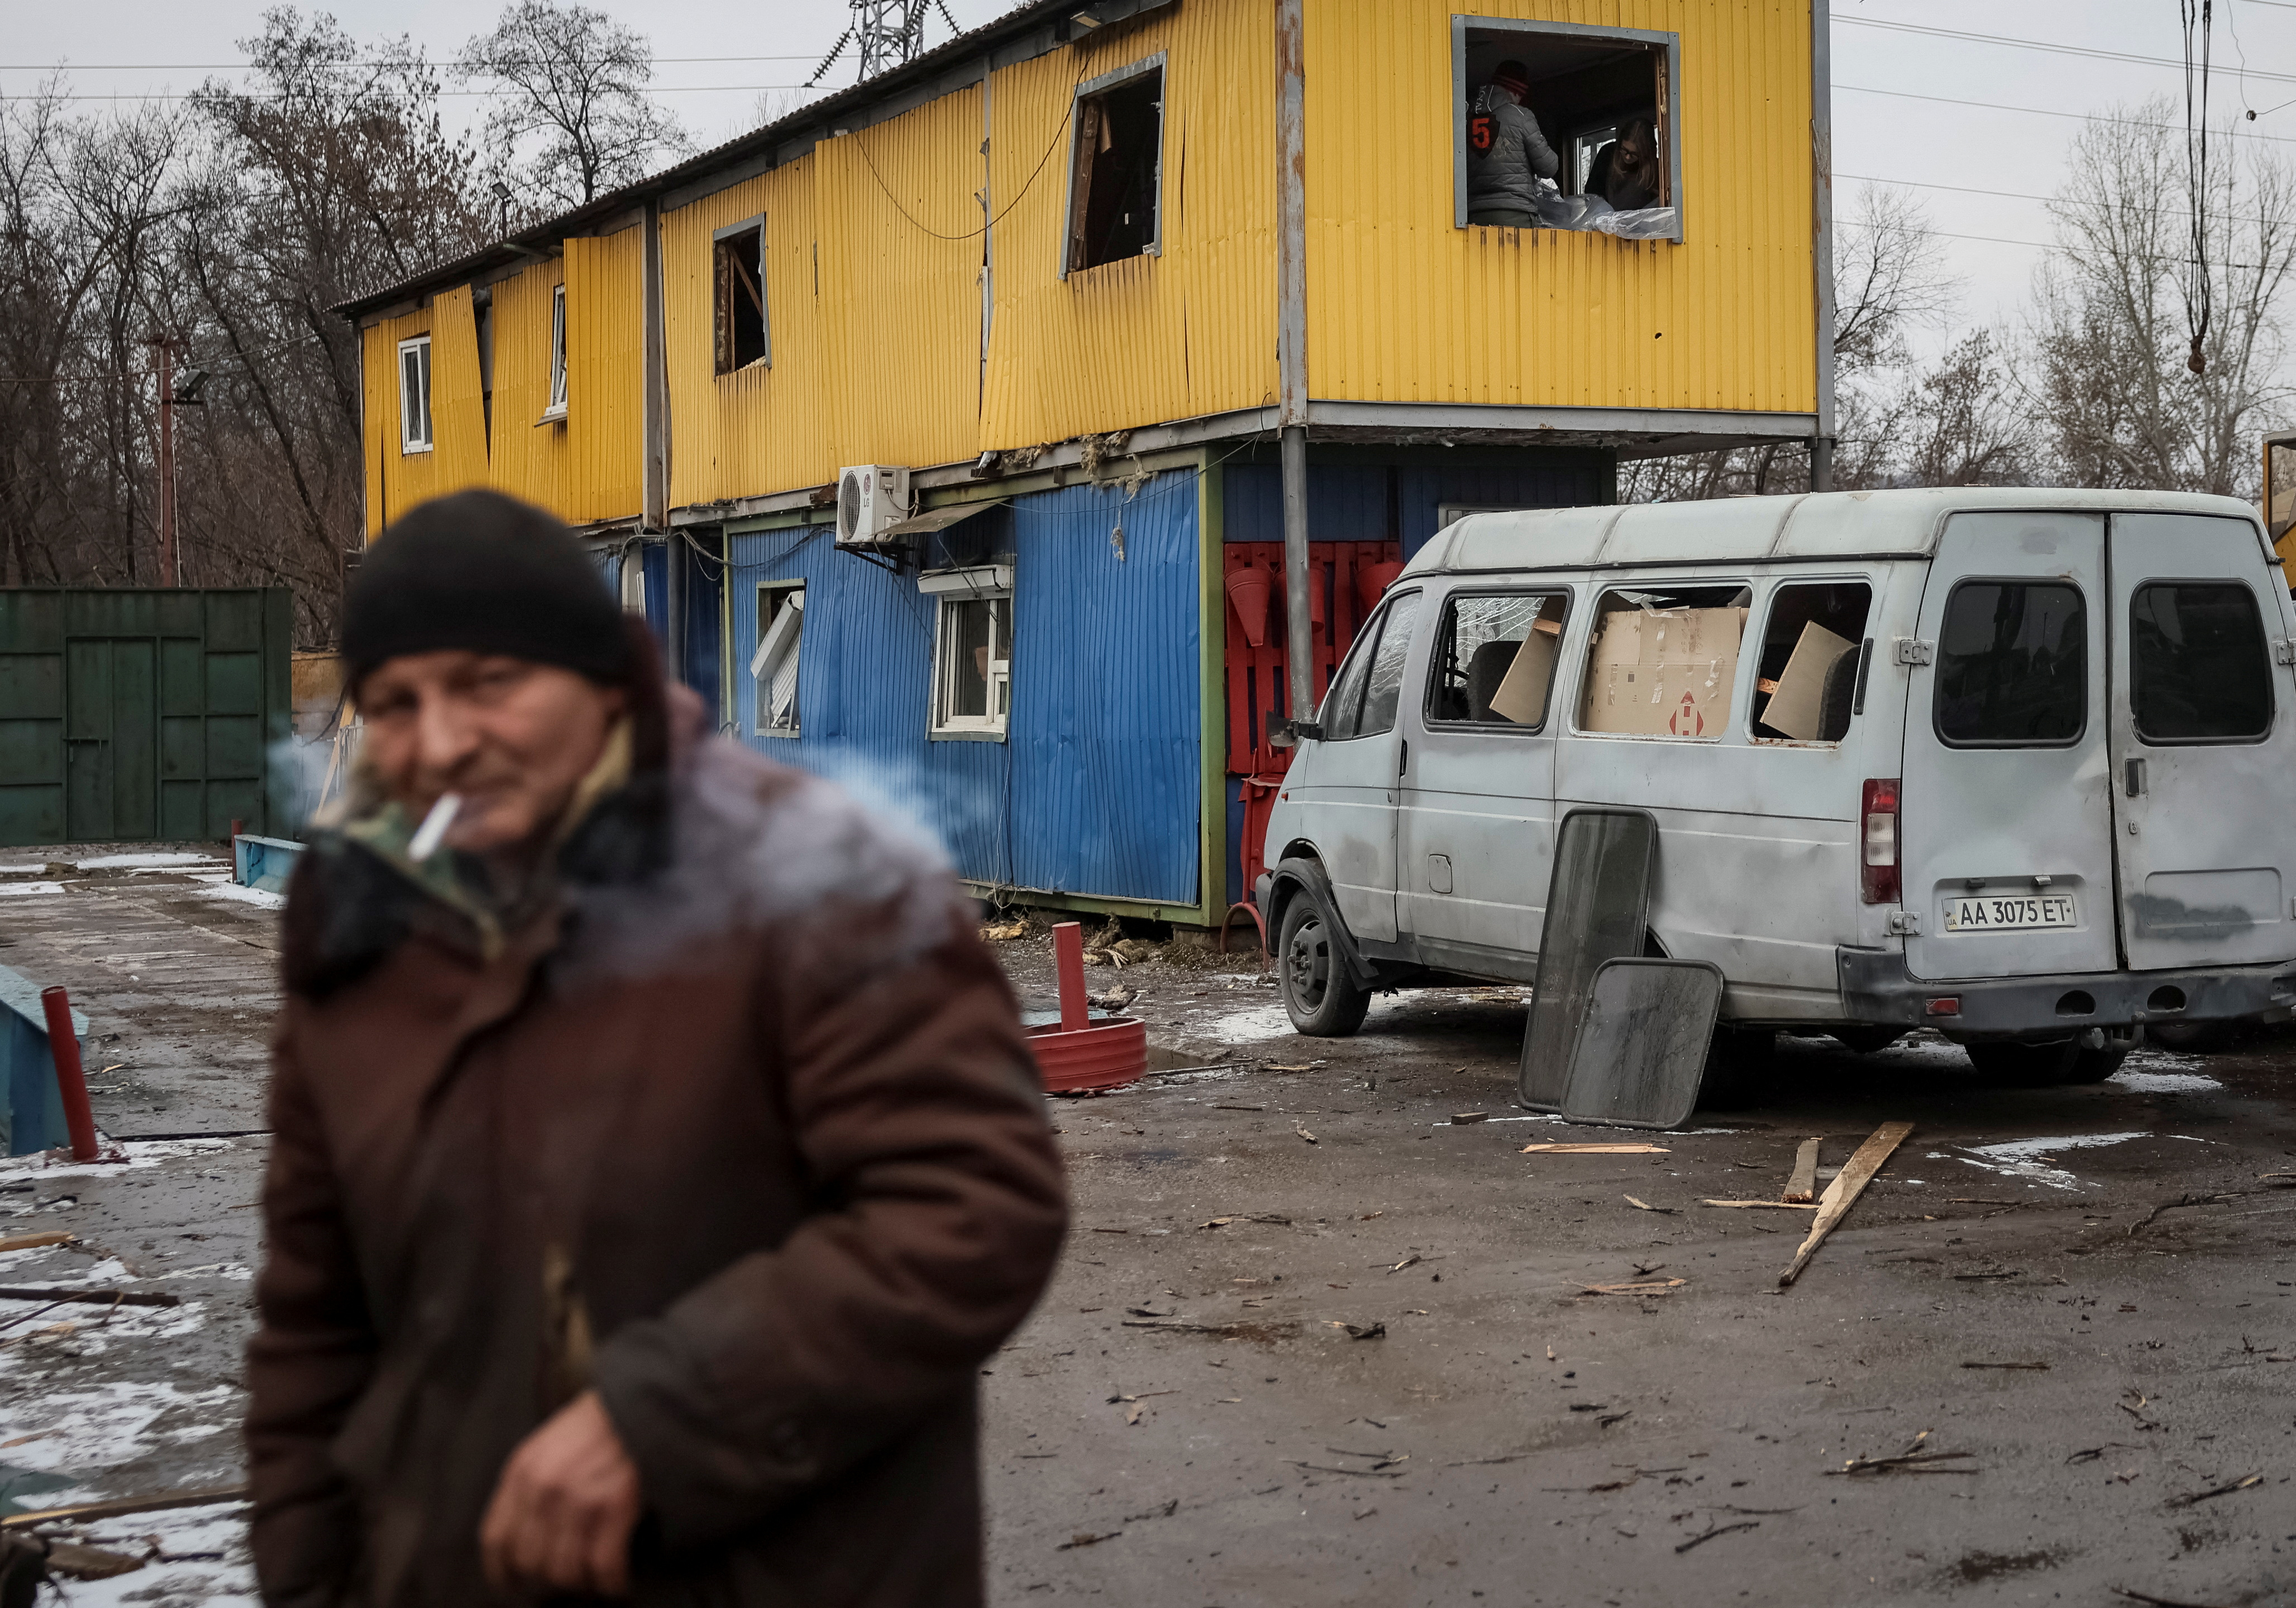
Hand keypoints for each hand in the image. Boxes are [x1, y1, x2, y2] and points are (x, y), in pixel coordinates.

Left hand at [479, 1391, 642, 1597]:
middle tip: (567, 1581)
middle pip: (531, 1561)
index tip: (514, 1584)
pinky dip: (612, 1583)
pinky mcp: (617, 1505)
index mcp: (523, 1469)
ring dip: (582, 1584)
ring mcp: (580, 1497)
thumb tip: (524, 1536)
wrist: (648, 1398)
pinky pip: (604, 1567)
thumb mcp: (551, 1442)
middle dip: (548, 1580)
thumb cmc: (603, 1422)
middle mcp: (545, 1487)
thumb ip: (531, 1483)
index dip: (503, 1571)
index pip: (496, 1539)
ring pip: (566, 1571)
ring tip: (594, 1580)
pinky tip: (619, 1581)